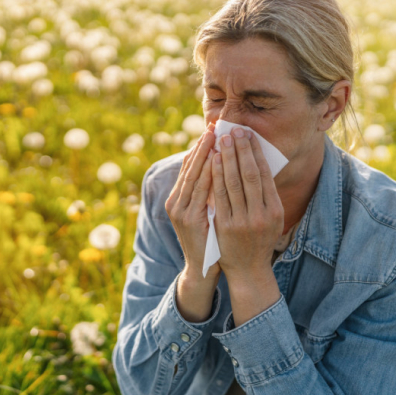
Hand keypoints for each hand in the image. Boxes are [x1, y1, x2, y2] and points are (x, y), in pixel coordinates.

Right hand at [165, 123, 221, 279]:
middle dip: (201, 145)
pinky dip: (207, 173)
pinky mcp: (189, 219)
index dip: (198, 147)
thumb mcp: (205, 212)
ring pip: (192, 175)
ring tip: (215, 136)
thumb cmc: (209, 239)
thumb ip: (207, 193)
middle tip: (213, 125)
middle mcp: (175, 202)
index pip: (187, 167)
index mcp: (177, 199)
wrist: (202, 269)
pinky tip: (217, 160)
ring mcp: (180, 211)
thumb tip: (220, 167)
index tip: (211, 129)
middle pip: (188, 167)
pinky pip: (200, 191)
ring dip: (204, 154)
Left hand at [210, 127, 283, 278]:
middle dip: (242, 149)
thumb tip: (257, 163)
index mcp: (275, 210)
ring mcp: (242, 221)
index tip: (248, 135)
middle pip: (250, 174)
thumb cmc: (258, 240)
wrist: (248, 271)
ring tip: (223, 138)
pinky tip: (214, 160)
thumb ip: (265, 196)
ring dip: (228, 157)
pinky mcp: (225, 226)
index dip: (256, 152)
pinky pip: (219, 195)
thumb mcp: (270, 219)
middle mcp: (261, 214)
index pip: (264, 174)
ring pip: (234, 182)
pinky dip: (217, 175)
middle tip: (235, 129)